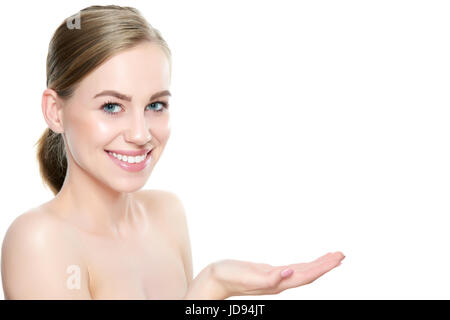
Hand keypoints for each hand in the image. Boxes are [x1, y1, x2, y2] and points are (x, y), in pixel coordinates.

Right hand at [211, 251, 344, 297]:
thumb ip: (270, 278)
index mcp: (277, 283)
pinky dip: (305, 265)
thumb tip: (290, 273)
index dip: (323, 267)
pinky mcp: (268, 273)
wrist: (214, 280)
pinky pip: (293, 269)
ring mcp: (275, 278)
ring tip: (332, 257)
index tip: (338, 258)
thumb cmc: (228, 277)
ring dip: (318, 265)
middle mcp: (279, 282)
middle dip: (326, 265)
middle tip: (342, 255)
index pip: (307, 275)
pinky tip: (308, 264)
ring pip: (303, 272)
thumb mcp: (248, 276)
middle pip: (309, 274)